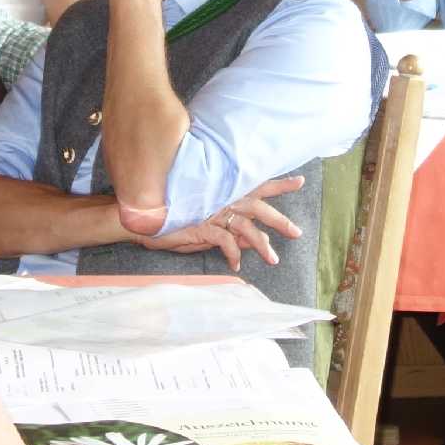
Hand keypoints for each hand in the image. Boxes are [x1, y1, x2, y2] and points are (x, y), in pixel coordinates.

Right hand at [135, 176, 305, 270]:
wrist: (144, 216)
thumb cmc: (174, 215)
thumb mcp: (206, 222)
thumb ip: (228, 230)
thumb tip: (248, 242)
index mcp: (225, 191)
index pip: (257, 184)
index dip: (278, 182)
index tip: (300, 180)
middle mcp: (223, 198)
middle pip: (259, 207)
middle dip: (280, 220)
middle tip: (297, 233)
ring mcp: (213, 211)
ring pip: (246, 227)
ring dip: (261, 245)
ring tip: (273, 260)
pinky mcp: (203, 225)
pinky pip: (225, 241)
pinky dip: (233, 253)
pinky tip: (237, 263)